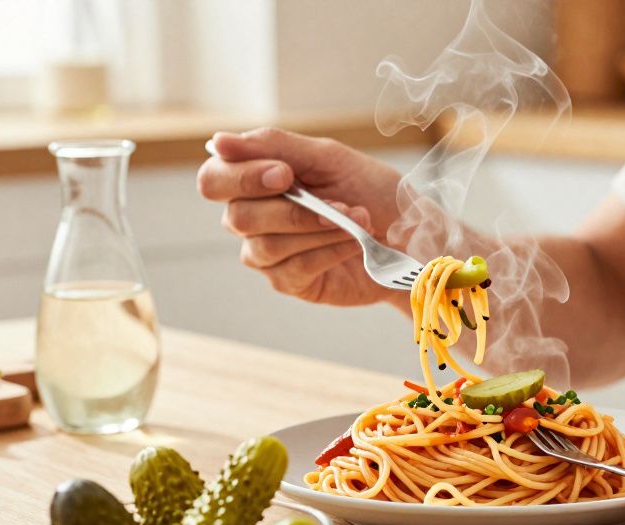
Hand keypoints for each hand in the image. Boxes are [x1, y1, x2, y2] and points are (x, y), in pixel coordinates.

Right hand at [196, 128, 406, 306]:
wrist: (410, 233)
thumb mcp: (328, 158)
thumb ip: (275, 146)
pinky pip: (293, 268)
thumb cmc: (369, 190)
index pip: (214, 180)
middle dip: (291, 210)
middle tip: (336, 203)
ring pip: (265, 246)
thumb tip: (218, 142)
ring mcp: (268, 254)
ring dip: (317, 229)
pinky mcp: (291, 282)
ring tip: (357, 220)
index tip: (285, 175)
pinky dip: (328, 251)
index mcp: (254, 181)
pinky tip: (354, 243)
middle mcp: (252, 218)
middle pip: (237, 217)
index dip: (241, 178)